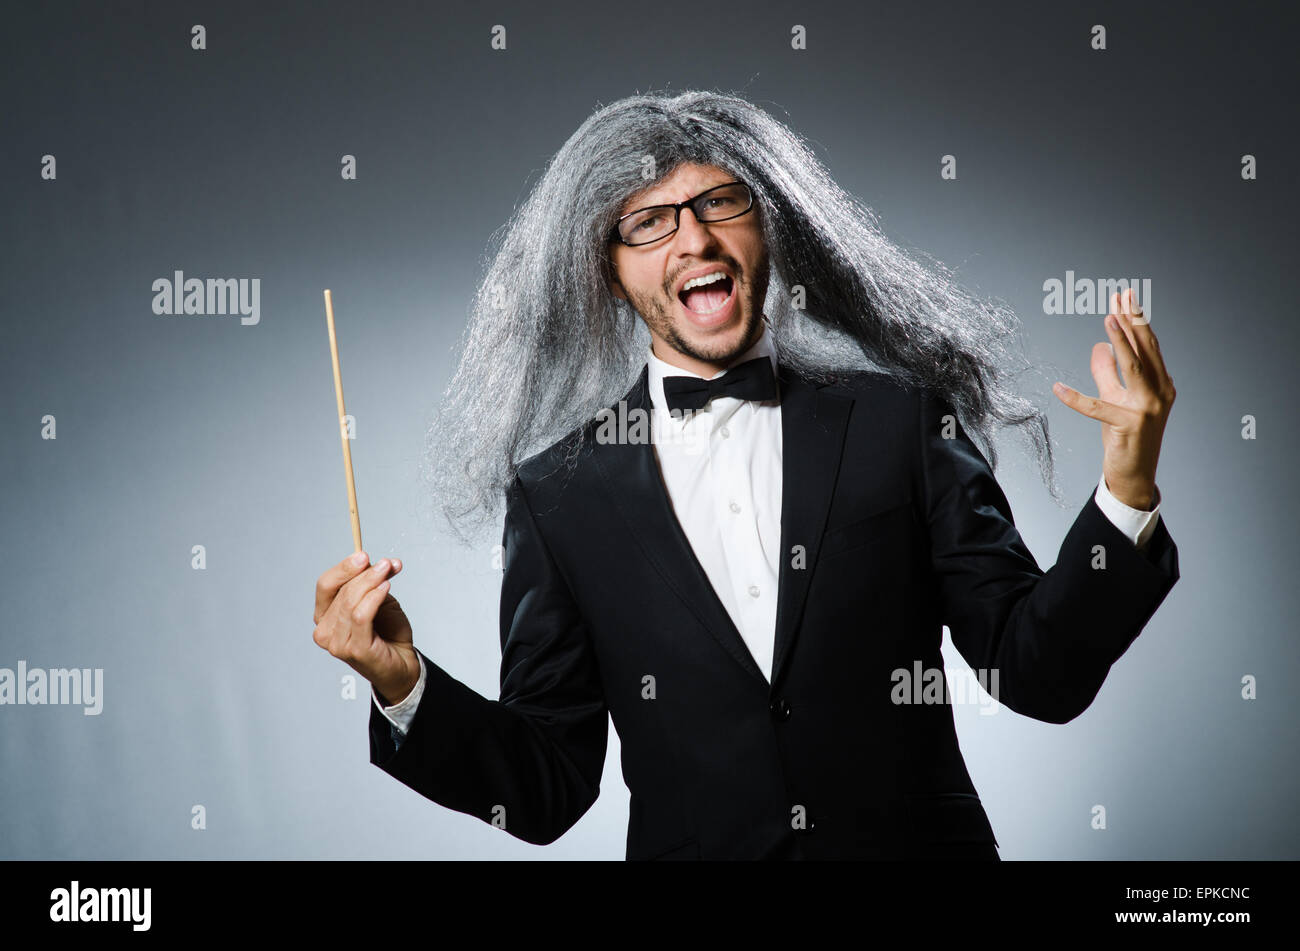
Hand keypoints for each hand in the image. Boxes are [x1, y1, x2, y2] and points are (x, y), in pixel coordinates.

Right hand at [312, 551, 420, 704]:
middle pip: (341, 591)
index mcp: (325, 616)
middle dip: (366, 573)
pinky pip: (361, 616)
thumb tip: (380, 563)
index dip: (344, 568)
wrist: (403, 664)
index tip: (363, 555)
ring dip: (372, 582)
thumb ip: (372, 584)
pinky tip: (385, 588)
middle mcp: (325, 631)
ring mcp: (337, 643)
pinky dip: (374, 598)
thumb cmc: (388, 634)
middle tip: (387, 564)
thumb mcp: (379, 600)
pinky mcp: (354, 650)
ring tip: (389, 572)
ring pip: (351, 601)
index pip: (326, 585)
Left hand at [1052, 287, 1175, 509]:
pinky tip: (1058, 388)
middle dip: (1133, 320)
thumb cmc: (1126, 435)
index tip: (1125, 296)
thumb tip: (1099, 345)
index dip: (1135, 320)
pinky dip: (1076, 399)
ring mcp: (1146, 410)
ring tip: (1109, 320)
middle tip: (1122, 295)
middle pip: (1145, 350)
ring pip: (1132, 369)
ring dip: (1120, 342)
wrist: (1135, 473)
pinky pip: (1097, 408)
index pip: (1148, 346)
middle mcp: (1159, 393)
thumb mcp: (1115, 398)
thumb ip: (1108, 372)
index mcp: (1161, 384)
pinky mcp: (1127, 426)